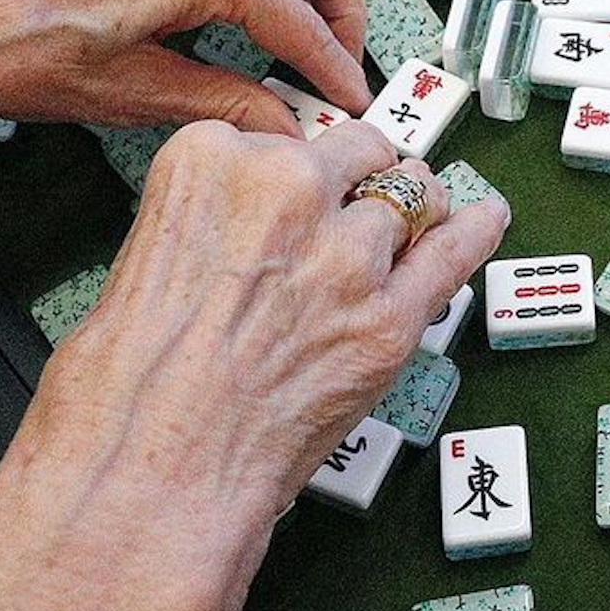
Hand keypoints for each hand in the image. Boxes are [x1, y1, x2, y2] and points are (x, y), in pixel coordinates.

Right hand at [0, 122, 509, 610]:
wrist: (146, 473)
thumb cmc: (123, 389)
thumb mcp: (141, 261)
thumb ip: (208, 224)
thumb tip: (247, 238)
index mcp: (211, 161)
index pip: (277, 137)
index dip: (292, 172)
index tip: (293, 194)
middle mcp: (287, 191)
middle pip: (356, 152)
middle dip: (357, 179)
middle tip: (349, 210)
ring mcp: (347, 255)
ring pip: (409, 198)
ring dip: (408, 213)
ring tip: (411, 223)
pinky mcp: (389, 319)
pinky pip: (455, 254)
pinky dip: (476, 232)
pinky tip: (486, 218)